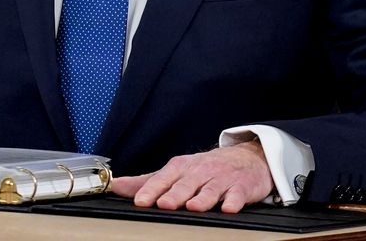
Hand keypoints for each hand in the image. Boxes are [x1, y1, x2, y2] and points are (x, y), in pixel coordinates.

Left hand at [109, 141, 273, 212]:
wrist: (248, 158)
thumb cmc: (207, 168)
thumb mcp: (178, 171)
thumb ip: (147, 181)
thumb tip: (117, 186)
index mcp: (183, 167)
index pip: (164, 177)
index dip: (152, 189)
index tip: (140, 200)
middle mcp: (201, 171)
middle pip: (186, 184)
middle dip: (174, 194)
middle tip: (163, 204)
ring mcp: (222, 179)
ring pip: (210, 189)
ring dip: (201, 198)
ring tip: (193, 206)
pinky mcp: (241, 187)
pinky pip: (237, 194)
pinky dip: (233, 201)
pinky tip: (228, 208)